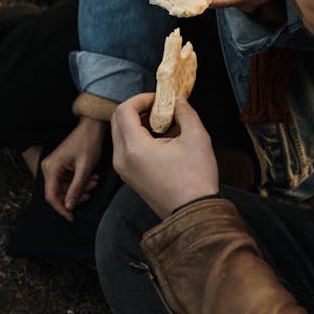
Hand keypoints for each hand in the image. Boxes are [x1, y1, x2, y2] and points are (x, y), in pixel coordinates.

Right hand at [41, 115, 104, 220]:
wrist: (92, 126)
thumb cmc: (88, 143)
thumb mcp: (84, 169)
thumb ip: (76, 188)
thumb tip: (69, 206)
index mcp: (51, 168)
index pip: (51, 196)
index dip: (61, 208)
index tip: (72, 217)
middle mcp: (49, 167)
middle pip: (58, 192)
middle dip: (75, 195)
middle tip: (90, 192)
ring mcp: (55, 166)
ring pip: (65, 187)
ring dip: (80, 188)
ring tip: (94, 181)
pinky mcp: (61, 165)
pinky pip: (68, 180)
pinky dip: (80, 182)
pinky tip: (91, 177)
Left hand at [111, 95, 218, 219]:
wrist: (193, 214)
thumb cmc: (195, 179)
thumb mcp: (196, 137)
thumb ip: (186, 112)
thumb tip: (179, 102)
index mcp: (134, 148)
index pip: (124, 110)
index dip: (141, 98)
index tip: (160, 99)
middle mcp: (122, 159)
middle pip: (117, 121)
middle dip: (137, 109)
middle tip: (160, 108)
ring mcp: (124, 171)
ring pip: (120, 135)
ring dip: (137, 123)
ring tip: (163, 124)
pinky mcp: (130, 178)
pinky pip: (125, 149)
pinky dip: (138, 138)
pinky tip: (162, 141)